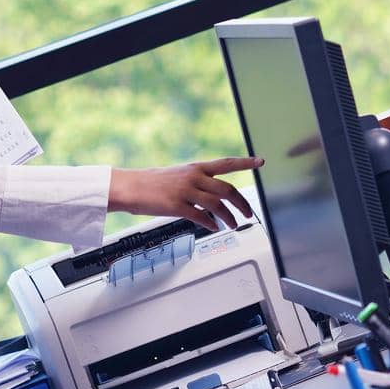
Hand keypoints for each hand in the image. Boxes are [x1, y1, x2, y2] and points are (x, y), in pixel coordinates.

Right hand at [107, 157, 261, 230]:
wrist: (129, 187)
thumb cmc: (151, 182)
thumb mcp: (178, 175)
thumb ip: (197, 182)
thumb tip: (211, 194)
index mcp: (195, 167)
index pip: (226, 163)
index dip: (245, 162)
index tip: (260, 161)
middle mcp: (193, 177)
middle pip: (227, 189)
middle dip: (242, 203)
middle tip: (248, 213)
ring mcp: (186, 191)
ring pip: (217, 205)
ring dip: (230, 217)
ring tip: (235, 225)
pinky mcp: (177, 206)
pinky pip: (201, 217)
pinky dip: (211, 223)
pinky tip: (214, 227)